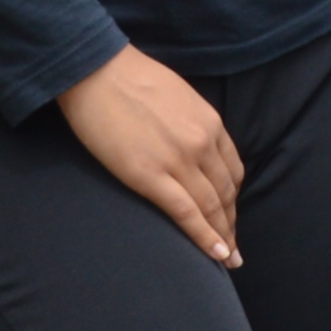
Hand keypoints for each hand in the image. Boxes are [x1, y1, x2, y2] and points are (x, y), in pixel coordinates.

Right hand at [60, 45, 242, 263]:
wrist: (97, 71)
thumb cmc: (129, 78)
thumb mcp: (177, 96)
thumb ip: (191, 123)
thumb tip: (188, 141)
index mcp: (210, 123)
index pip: (233, 170)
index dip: (233, 199)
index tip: (230, 216)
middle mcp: (203, 143)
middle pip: (226, 193)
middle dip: (231, 223)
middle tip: (234, 249)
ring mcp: (179, 161)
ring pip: (211, 207)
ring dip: (222, 236)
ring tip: (227, 259)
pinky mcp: (151, 176)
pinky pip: (186, 213)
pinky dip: (204, 236)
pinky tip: (214, 254)